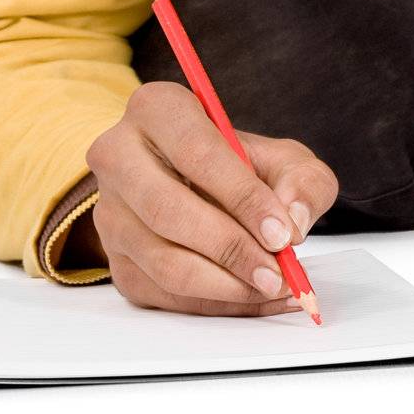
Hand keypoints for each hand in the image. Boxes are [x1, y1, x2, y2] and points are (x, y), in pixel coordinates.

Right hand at [84, 80, 338, 316]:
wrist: (198, 185)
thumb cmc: (239, 165)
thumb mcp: (283, 158)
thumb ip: (302, 181)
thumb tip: (294, 220)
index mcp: (156, 109)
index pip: (196, 152)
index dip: (242, 197)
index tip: (281, 233)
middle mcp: (118, 156)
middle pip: (167, 210)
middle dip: (231, 248)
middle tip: (277, 271)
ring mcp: (110, 212)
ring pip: (163, 260)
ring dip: (224, 284)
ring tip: (272, 286)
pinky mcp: (117, 260)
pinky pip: (164, 294)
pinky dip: (215, 304)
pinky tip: (255, 299)